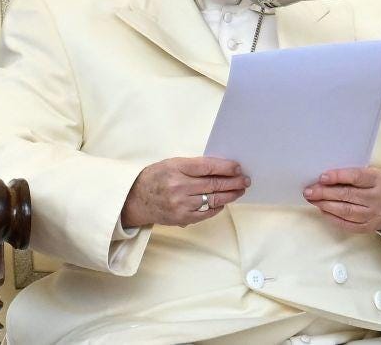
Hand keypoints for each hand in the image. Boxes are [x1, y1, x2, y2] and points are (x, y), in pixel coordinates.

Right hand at [121, 157, 249, 227]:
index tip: (238, 167)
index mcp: (176, 168)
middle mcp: (179, 186)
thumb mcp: (172, 164)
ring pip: (213, 199)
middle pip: (214, 184)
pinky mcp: (182, 218)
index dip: (226, 167)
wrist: (135, 200)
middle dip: (233, 181)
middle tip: (245, 180)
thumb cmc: (155, 178)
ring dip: (230, 195)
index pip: (208, 167)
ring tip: (240, 190)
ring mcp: (181, 204)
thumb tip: (221, 168)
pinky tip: (224, 202)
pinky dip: (217, 206)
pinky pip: (206, 212)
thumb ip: (194, 165)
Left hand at [303, 167, 380, 232]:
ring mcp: (373, 215)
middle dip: (325, 193)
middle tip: (309, 191)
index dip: (338, 177)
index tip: (322, 177)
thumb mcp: (372, 174)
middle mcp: (377, 198)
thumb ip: (353, 176)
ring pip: (346, 211)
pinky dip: (333, 217)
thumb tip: (325, 179)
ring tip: (313, 200)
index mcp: (379, 180)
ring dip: (325, 205)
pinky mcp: (368, 227)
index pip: (356, 177)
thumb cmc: (379, 185)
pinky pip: (347, 224)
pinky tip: (323, 211)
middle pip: (348, 195)